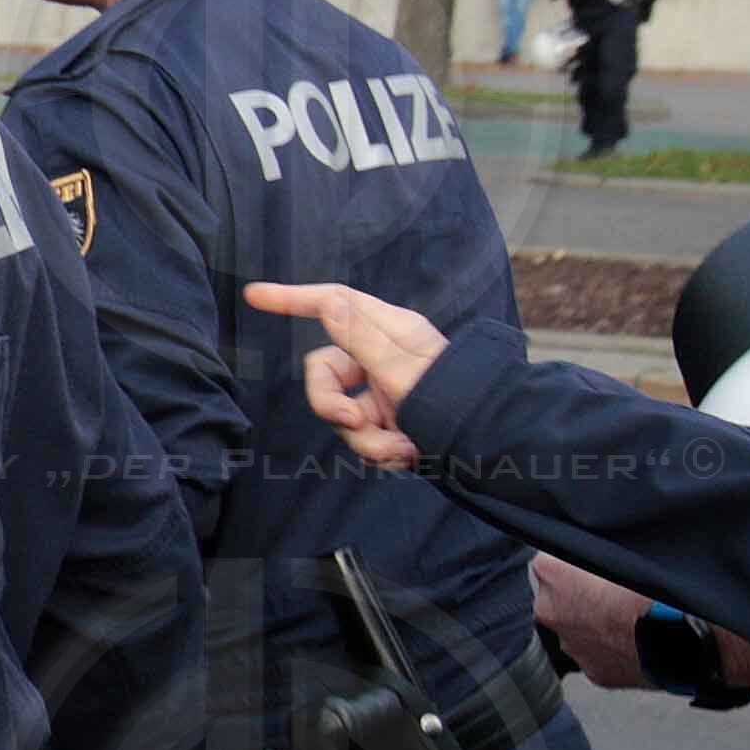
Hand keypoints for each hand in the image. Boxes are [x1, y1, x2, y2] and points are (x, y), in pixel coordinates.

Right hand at [246, 278, 449, 471]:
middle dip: (331, 406)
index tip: (255, 295)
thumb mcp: (403, 370)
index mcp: (389, 331)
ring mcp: (384, 391)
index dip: (292, 299)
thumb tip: (328, 303)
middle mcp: (382, 358)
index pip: (332, 305)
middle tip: (354, 424)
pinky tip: (410, 454)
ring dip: (366, 440)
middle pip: (324, 372)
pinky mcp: (389, 421)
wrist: (493, 447)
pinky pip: (362, 436)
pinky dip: (382, 451)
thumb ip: (360, 339)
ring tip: (401, 449)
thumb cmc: (457, 400)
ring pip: (342, 414)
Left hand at [540, 556, 749, 703]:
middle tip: (620, 585)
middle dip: (584, 589)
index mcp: (551, 572)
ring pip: (580, 625)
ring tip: (633, 614)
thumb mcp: (635, 542)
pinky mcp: (595, 673)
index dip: (578, 554)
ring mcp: (572, 647)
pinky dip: (614, 646)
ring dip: (598, 620)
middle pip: (561, 592)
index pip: (553, 554)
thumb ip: (609, 537)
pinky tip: (639, 637)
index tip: (603, 554)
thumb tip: (612, 525)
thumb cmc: (663, 583)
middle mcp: (548, 611)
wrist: (689, 637)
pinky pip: (601, 652)